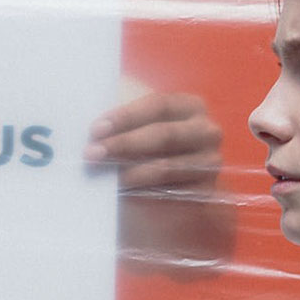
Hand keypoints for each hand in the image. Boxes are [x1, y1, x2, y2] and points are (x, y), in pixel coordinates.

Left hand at [85, 92, 232, 273]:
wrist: (164, 184)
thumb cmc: (145, 143)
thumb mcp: (136, 123)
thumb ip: (122, 115)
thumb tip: (90, 106)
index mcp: (190, 106)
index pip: (159, 105)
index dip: (126, 116)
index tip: (95, 129)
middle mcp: (206, 131)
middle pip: (164, 135)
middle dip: (124, 144)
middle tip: (92, 154)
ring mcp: (210, 163)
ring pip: (166, 167)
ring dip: (130, 172)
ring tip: (103, 176)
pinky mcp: (205, 192)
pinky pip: (172, 193)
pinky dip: (144, 194)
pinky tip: (122, 194)